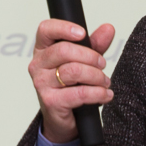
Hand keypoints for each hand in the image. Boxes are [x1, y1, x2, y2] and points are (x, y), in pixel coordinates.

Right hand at [28, 19, 115, 143]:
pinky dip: (98, 93)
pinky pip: (79, 93)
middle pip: (63, 50)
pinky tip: (105, 94)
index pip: (45, 30)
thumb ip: (95, 45)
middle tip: (102, 64)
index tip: (82, 33)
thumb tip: (108, 29)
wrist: (63, 118)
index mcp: (42, 50)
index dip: (63, 28)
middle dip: (90, 56)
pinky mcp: (51, 101)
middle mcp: (38, 65)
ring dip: (96, 76)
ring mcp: (42, 84)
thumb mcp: (83, 61)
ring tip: (104, 82)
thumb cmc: (70, 86)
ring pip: (73, 71)